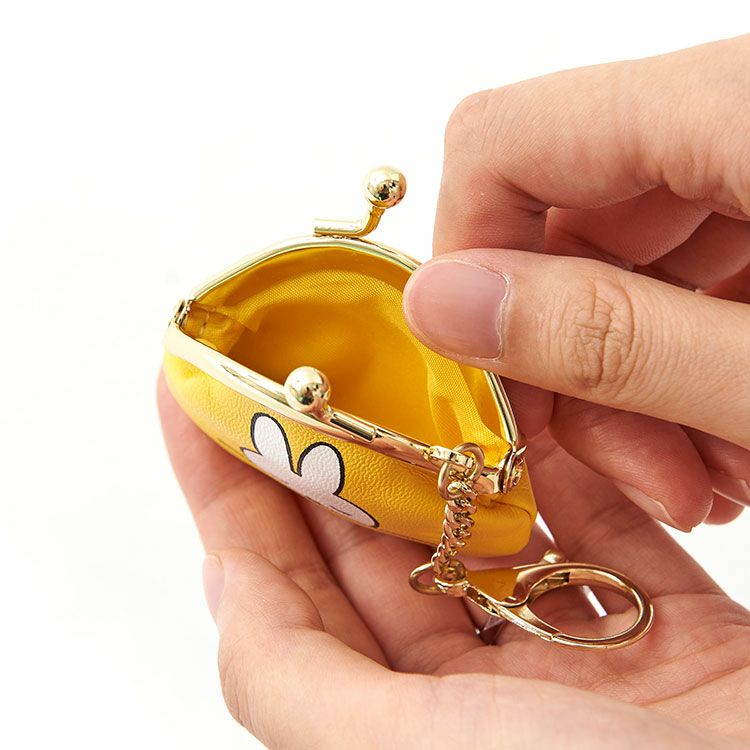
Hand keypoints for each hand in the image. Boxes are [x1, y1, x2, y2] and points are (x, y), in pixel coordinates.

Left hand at [159, 376, 749, 748]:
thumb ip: (295, 679)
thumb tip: (228, 579)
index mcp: (402, 737)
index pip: (283, 592)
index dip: (232, 490)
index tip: (192, 395)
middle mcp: (479, 703)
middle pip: (373, 544)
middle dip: (330, 444)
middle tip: (300, 354)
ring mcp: (578, 664)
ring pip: (485, 523)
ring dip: (444, 440)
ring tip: (404, 354)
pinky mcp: (675, 634)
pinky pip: (602, 521)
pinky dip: (564, 458)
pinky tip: (526, 397)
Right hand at [402, 35, 749, 531]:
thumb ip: (611, 337)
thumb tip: (437, 306)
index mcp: (738, 106)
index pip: (503, 140)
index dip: (467, 266)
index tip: (493, 382)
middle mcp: (736, 110)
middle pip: (561, 216)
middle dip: (573, 362)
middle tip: (637, 469)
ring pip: (622, 258)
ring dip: (637, 381)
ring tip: (703, 476)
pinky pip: (688, 268)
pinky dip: (689, 359)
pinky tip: (736, 438)